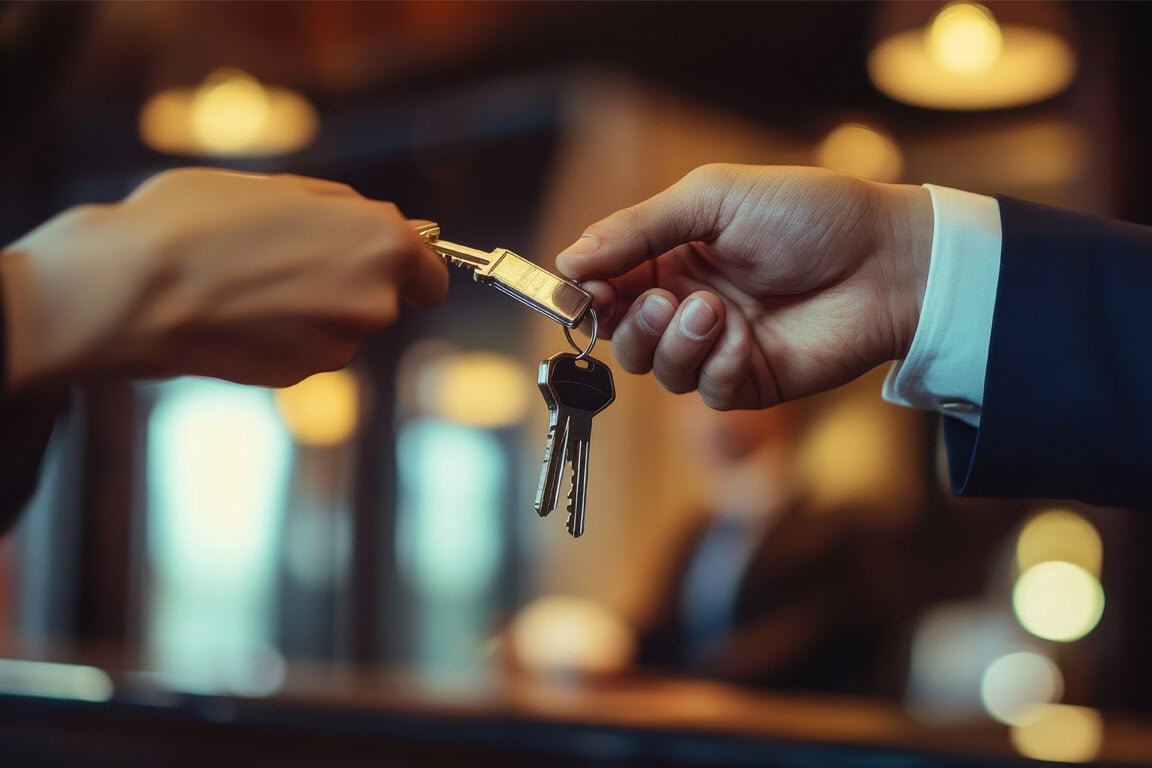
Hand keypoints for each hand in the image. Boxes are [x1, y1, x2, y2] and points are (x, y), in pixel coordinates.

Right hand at [0, 168, 447, 390]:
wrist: (133, 289)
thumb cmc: (198, 220)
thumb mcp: (281, 188)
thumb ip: (347, 212)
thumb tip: (392, 225)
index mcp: (382, 244)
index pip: (431, 274)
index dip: (410, 269)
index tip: (384, 266)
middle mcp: (374, 300)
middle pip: (383, 299)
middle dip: (350, 283)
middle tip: (286, 258)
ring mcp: (339, 344)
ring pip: (343, 326)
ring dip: (314, 309)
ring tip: (249, 281)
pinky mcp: (303, 376)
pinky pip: (308, 349)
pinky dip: (286, 336)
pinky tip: (239, 315)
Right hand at [555, 164, 932, 408]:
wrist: (886, 262)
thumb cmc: (808, 215)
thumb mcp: (713, 199)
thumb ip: (638, 229)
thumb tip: (568, 258)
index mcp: (672, 253)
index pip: (605, 280)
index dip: (584, 291)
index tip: (576, 291)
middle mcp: (686, 301)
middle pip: (620, 334)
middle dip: (628, 323)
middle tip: (663, 301)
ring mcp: (716, 345)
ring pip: (655, 368)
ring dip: (674, 342)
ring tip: (712, 310)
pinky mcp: (746, 380)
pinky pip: (704, 391)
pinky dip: (715, 365)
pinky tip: (744, 337)